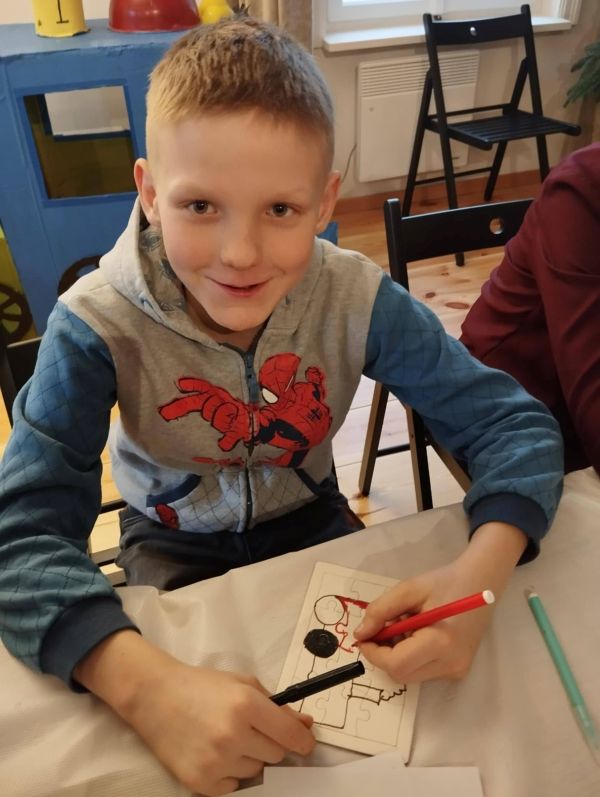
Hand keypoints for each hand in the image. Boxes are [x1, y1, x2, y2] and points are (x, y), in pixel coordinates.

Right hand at [128, 664, 314, 794]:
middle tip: (250, 729)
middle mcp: (233, 735)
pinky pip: (234, 787)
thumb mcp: (243, 684)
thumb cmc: (202, 687)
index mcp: (246, 704)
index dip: (303, 741)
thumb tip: (305, 725)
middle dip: (270, 743)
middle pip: (276, 755)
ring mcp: (216, 761)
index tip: (306, 743)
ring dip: (249, 758)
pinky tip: (215, 753)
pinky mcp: (201, 783)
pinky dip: (230, 774)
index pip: (290, 735)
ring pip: (256, 771)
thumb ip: (277, 706)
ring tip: (226, 738)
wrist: (156, 698)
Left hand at [353, 521, 527, 682]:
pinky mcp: (457, 671)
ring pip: (410, 675)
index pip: (396, 664)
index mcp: (440, 643)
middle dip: (384, 654)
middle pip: (401, 674)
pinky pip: (423, 671)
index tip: (363, 636)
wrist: (480, 583)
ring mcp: (456, 670)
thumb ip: (381, 611)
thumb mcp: (409, 590)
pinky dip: (411, 656)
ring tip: (405, 626)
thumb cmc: (444, 582)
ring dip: (397, 655)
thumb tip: (360, 634)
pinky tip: (417, 634)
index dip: (374, 653)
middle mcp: (451, 664)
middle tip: (384, 627)